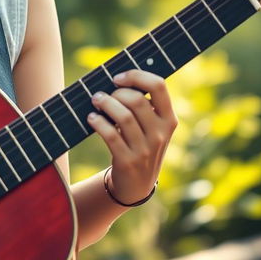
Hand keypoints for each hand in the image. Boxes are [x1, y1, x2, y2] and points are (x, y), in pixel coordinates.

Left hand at [86, 69, 177, 204]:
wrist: (137, 184)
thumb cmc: (140, 143)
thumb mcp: (151, 126)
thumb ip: (143, 104)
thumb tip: (115, 77)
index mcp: (169, 119)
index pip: (158, 85)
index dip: (135, 75)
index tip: (117, 78)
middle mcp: (161, 133)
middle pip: (136, 100)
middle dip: (114, 92)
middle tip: (101, 95)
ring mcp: (146, 149)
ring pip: (123, 116)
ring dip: (105, 104)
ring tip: (96, 101)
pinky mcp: (129, 161)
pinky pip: (111, 135)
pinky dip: (98, 123)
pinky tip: (92, 118)